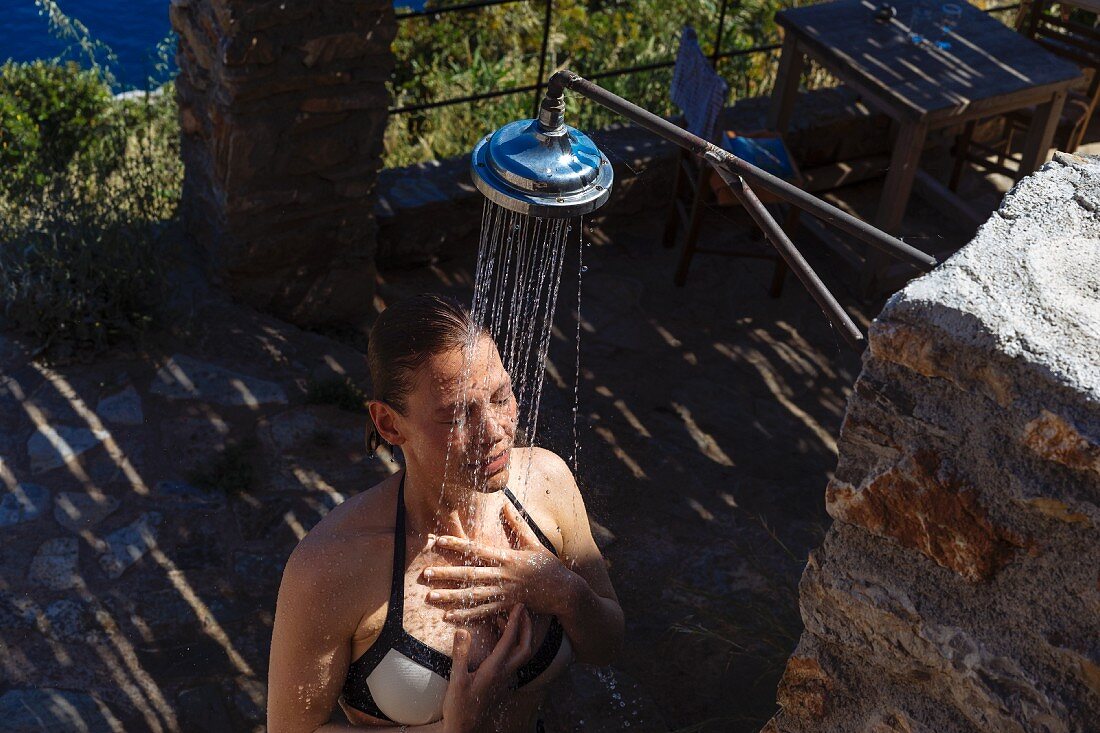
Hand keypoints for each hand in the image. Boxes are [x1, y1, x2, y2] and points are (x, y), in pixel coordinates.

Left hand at [425, 501, 573, 622]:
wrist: (564, 591)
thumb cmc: (549, 565)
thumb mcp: (534, 542)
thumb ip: (517, 524)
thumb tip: (505, 503)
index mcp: (507, 558)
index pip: (477, 549)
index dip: (457, 544)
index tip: (438, 540)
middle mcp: (502, 576)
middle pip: (470, 574)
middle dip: (446, 574)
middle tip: (424, 575)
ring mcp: (504, 594)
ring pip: (472, 596)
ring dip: (450, 597)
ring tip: (430, 597)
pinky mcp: (507, 608)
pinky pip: (483, 613)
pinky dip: (465, 616)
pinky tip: (448, 618)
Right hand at [441, 603, 535, 732]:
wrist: (465, 730)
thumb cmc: (459, 707)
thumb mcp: (456, 679)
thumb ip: (460, 654)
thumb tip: (463, 630)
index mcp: (494, 669)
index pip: (509, 640)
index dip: (515, 621)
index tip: (519, 605)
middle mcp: (504, 673)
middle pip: (525, 647)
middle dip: (527, 627)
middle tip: (522, 610)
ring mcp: (505, 679)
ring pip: (520, 654)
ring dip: (519, 636)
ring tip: (505, 620)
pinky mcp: (501, 683)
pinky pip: (513, 660)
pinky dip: (511, 645)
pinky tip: (499, 641)